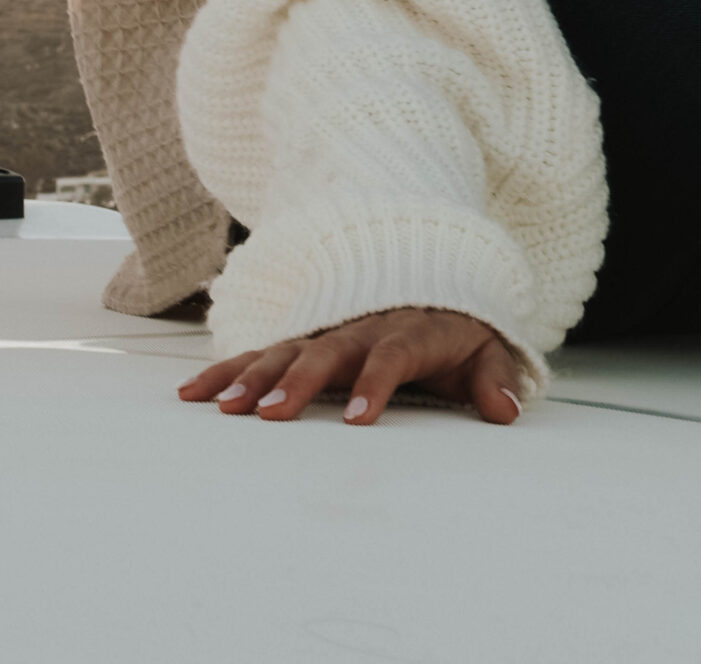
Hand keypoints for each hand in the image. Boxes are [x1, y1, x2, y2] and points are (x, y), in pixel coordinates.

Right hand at [178, 304, 524, 427]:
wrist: (429, 280)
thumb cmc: (457, 329)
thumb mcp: (484, 346)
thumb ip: (493, 375)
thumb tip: (508, 409)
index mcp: (408, 330)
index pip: (392, 354)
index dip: (375, 384)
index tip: (357, 420)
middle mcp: (360, 326)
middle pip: (328, 351)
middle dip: (299, 380)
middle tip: (271, 414)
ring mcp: (326, 331)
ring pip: (286, 350)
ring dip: (254, 376)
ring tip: (224, 408)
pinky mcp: (301, 340)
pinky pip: (260, 353)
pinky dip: (227, 369)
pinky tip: (193, 393)